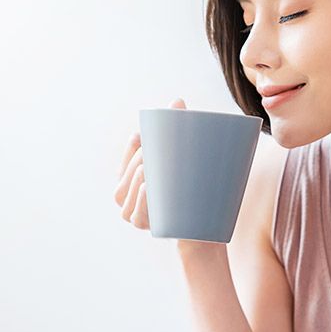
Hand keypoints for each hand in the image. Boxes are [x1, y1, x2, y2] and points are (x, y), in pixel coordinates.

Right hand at [114, 97, 186, 231]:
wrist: (203, 231)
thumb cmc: (192, 191)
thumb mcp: (188, 161)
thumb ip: (183, 130)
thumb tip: (177, 101)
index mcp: (133, 174)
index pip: (130, 154)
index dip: (134, 144)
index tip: (145, 135)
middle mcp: (127, 195)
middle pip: (128, 172)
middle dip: (139, 159)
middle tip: (156, 150)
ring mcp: (134, 213)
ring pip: (127, 192)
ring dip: (136, 176)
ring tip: (150, 166)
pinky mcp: (146, 227)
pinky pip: (137, 214)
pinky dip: (140, 200)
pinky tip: (146, 187)